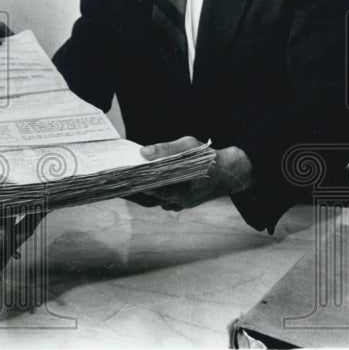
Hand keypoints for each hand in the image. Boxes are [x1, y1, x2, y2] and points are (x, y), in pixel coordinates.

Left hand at [131, 136, 252, 210]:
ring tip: (125, 180)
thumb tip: (143, 152)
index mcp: (184, 188)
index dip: (136, 183)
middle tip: (119, 178)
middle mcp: (180, 200)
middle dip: (134, 186)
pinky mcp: (180, 204)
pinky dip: (150, 193)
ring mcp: (180, 204)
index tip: (123, 176)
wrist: (229, 173)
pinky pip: (161, 201)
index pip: (153, 188)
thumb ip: (166, 149)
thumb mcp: (189, 146)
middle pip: (150, 196)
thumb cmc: (209, 157)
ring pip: (154, 200)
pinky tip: (140, 183)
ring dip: (140, 191)